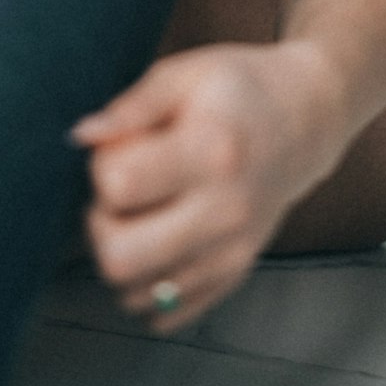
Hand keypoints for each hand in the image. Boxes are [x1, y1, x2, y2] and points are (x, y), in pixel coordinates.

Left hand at [68, 42, 339, 333]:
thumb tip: (80, 136)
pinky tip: (156, 242)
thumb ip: (131, 108)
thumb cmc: (239, 88)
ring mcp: (232, 250)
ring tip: (141, 212)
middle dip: (101, 223)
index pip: (118, 186)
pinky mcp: (236, 272)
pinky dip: (147, 285)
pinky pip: (170, 311)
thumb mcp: (184, 75)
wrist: (305, 120)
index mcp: (210, 151)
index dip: (102, 164)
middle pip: (120, 256)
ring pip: (137, 292)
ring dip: (122, 254)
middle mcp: (224, 211)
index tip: (120, 146)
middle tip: (118, 191)